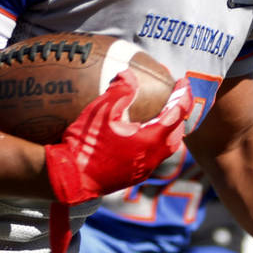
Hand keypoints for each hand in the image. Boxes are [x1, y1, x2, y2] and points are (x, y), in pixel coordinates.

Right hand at [45, 69, 191, 252]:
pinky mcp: (133, 177)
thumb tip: (129, 74)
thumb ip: (119, 90)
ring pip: (167, 148)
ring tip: (161, 115)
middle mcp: (152, 158)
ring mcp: (143, 170)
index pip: (177, 113)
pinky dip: (156, 142)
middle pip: (177, 133)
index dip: (182, 95)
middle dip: (179, 113)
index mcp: (150, 140)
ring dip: (168, 130)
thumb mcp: (101, 111)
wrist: (70, 178)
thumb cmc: (86, 145)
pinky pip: (154, 157)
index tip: (182, 82)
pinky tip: (142, 134)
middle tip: (174, 97)